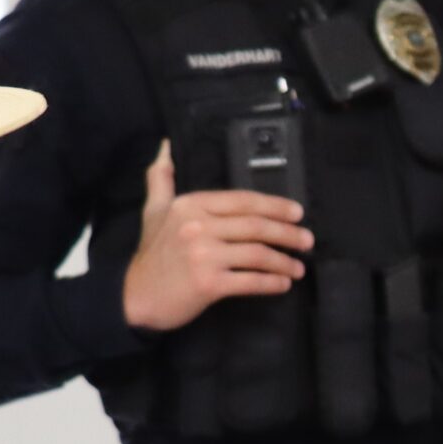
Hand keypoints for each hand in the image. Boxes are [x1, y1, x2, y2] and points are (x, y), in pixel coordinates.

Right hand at [122, 139, 311, 331]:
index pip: (243, 201)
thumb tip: (166, 146)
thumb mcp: (154, 210)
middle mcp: (197, 227)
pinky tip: (283, 283)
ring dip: (284, 261)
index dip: (275, 206)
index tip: (297, 213)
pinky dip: (272, 282)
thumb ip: (161, 178)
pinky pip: (251, 281)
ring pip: (258, 254)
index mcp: (190, 206)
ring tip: (298, 268)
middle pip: (256, 226)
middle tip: (308, 241)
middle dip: (288, 233)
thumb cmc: (151, 254)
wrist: (134, 297)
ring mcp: (203, 255)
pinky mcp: (208, 283)